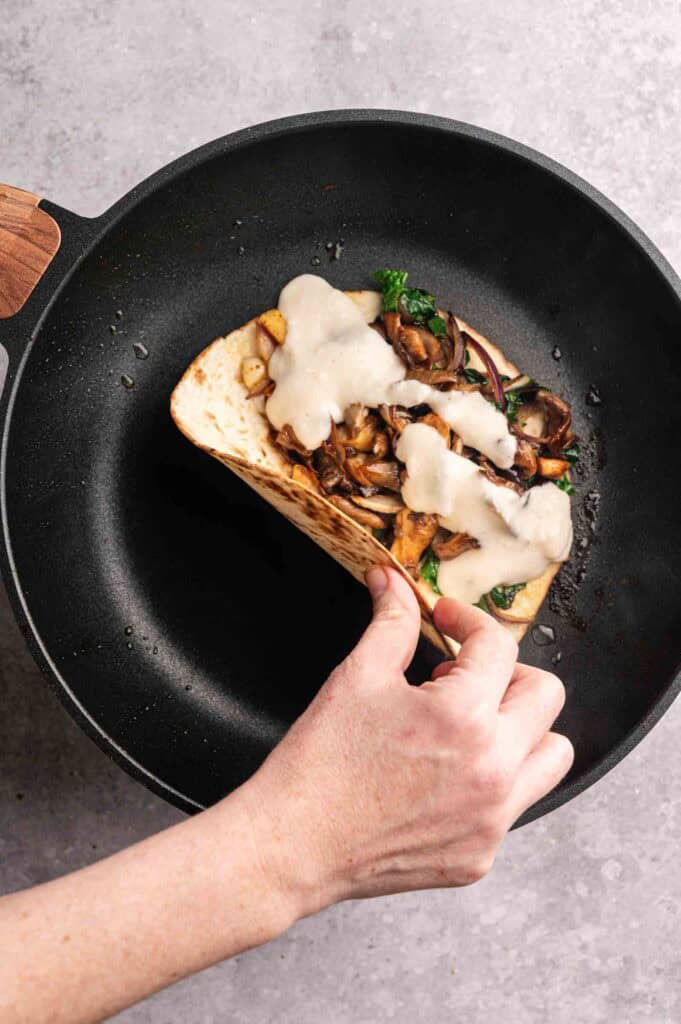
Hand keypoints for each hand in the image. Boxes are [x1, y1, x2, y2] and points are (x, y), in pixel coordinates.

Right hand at [243, 566, 573, 915]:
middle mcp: (494, 770)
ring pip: (550, 755)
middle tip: (464, 673)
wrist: (293, 845)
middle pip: (546, 695)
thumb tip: (393, 582)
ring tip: (472, 723)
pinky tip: (447, 772)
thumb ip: (391, 622)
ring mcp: (492, 819)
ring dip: (521, 728)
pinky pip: (515, 803)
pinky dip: (494, 780)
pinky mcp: (480, 855)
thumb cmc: (320, 764)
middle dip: (507, 671)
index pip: (498, 645)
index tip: (446, 622)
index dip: (468, 621)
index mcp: (465, 717)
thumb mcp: (358, 676)